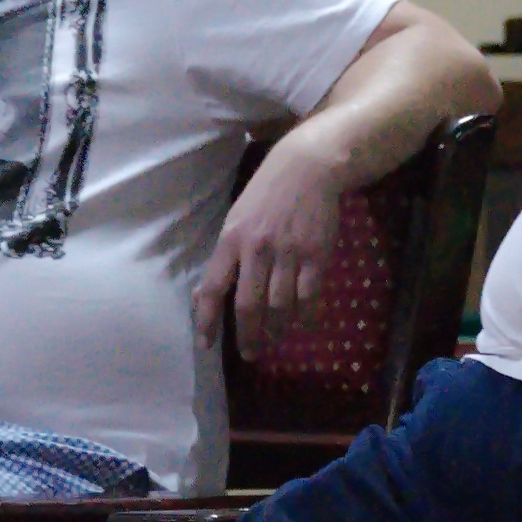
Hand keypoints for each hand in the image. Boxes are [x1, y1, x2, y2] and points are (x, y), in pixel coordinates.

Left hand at [193, 138, 345, 360]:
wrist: (308, 168)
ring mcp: (287, 252)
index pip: (213, 287)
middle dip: (248, 336)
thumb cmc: (267, 193)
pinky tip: (302, 325)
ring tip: (275, 341)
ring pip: (279, 306)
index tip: (206, 344)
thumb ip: (226, 256)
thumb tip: (207, 294)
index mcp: (231, 239)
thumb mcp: (237, 218)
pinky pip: (308, 296)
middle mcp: (256, 249)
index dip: (207, 319)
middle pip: (249, 305)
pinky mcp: (315, 254)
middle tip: (250, 354)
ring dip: (277, 330)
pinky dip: (305, 316)